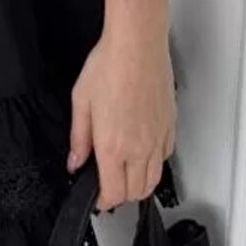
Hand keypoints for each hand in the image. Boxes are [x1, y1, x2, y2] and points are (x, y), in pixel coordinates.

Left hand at [66, 31, 175, 210]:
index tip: (97, 196)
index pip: (113, 194)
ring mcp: (158, 138)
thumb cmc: (109, 65)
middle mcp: (139, 148)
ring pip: (154, 179)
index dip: (103, 201)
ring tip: (125, 172)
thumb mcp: (81, 101)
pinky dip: (154, 163)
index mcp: (113, 147)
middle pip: (136, 192)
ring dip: (139, 184)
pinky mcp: (170, 126)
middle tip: (107, 183)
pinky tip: (142, 151)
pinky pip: (165, 157)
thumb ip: (78, 138)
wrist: (137, 44)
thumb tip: (75, 162)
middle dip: (120, 194)